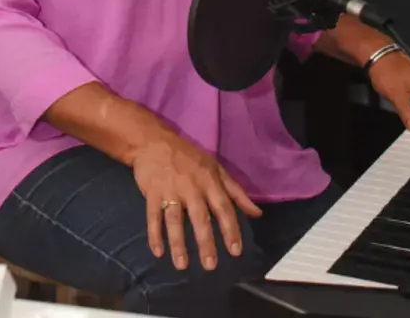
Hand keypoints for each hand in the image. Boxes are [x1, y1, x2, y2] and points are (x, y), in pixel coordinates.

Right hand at [130, 131, 261, 271]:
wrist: (155, 143)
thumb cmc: (190, 157)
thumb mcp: (217, 169)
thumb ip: (236, 192)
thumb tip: (257, 213)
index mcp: (211, 182)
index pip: (224, 208)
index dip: (230, 230)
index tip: (235, 251)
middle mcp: (193, 188)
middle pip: (201, 218)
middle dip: (206, 242)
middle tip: (211, 266)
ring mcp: (171, 191)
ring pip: (176, 220)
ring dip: (178, 244)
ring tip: (182, 265)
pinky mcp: (152, 194)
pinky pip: (153, 217)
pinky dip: (154, 234)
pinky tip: (158, 252)